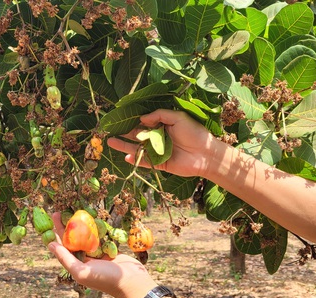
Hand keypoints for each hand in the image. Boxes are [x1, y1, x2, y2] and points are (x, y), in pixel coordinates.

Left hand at [47, 213, 156, 297]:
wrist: (133, 282)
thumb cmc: (106, 279)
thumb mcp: (82, 271)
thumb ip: (66, 258)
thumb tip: (50, 245)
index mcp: (76, 265)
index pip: (63, 246)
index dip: (57, 232)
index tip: (54, 217)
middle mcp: (85, 260)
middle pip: (73, 239)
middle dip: (67, 225)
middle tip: (61, 210)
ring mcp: (98, 254)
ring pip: (87, 236)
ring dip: (82, 225)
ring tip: (76, 211)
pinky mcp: (109, 250)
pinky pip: (101, 236)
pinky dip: (97, 228)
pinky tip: (93, 218)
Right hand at [107, 109, 221, 177]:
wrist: (206, 153)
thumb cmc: (195, 133)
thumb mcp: (178, 117)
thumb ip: (160, 115)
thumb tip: (141, 118)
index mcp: (162, 126)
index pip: (144, 122)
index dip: (131, 120)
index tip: (118, 117)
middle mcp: (157, 138)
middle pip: (137, 135)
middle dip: (123, 132)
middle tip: (108, 130)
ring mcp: (157, 151)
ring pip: (137, 148)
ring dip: (124, 145)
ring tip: (110, 142)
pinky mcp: (159, 163)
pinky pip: (144, 161)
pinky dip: (135, 159)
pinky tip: (125, 156)